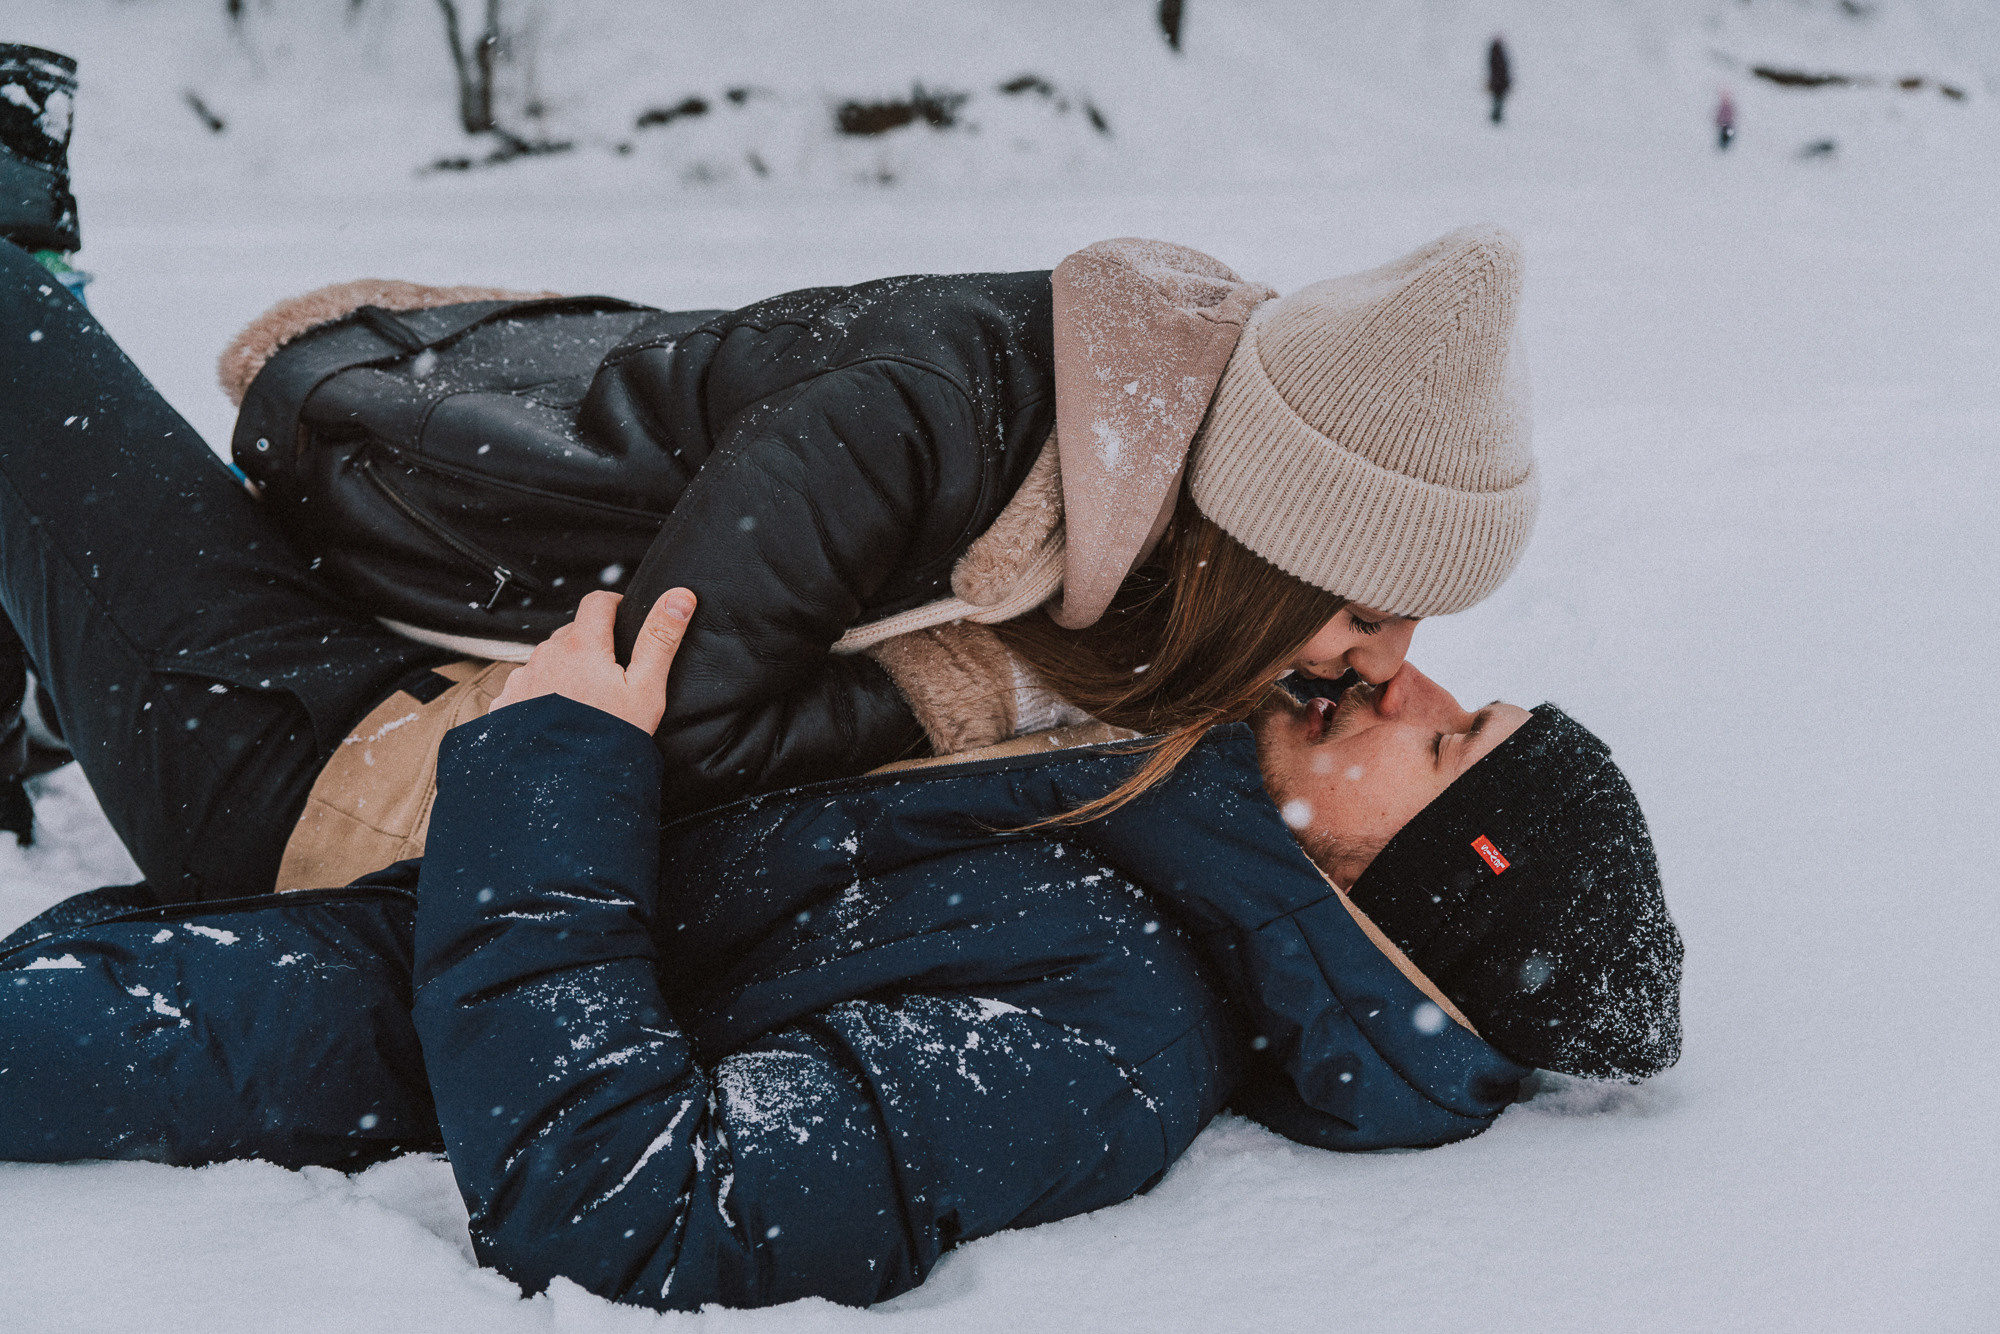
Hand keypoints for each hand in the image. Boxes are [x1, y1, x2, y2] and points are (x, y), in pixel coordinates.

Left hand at [489, 588, 695, 733]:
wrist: (565, 788)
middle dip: (593, 643)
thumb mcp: (646, 689)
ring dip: (567, 668)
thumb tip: (679, 597)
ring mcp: (523, 680)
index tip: (626, 620)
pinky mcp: (507, 703)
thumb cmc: (609, 739)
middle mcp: (545, 656)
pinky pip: (529, 686)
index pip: (597, 601)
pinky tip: (560, 718)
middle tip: (613, 674)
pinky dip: (544, 694)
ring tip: (586, 701)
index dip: (616, 605)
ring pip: (550, 659)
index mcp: (580, 646)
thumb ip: (661, 639)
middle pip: (573, 632)